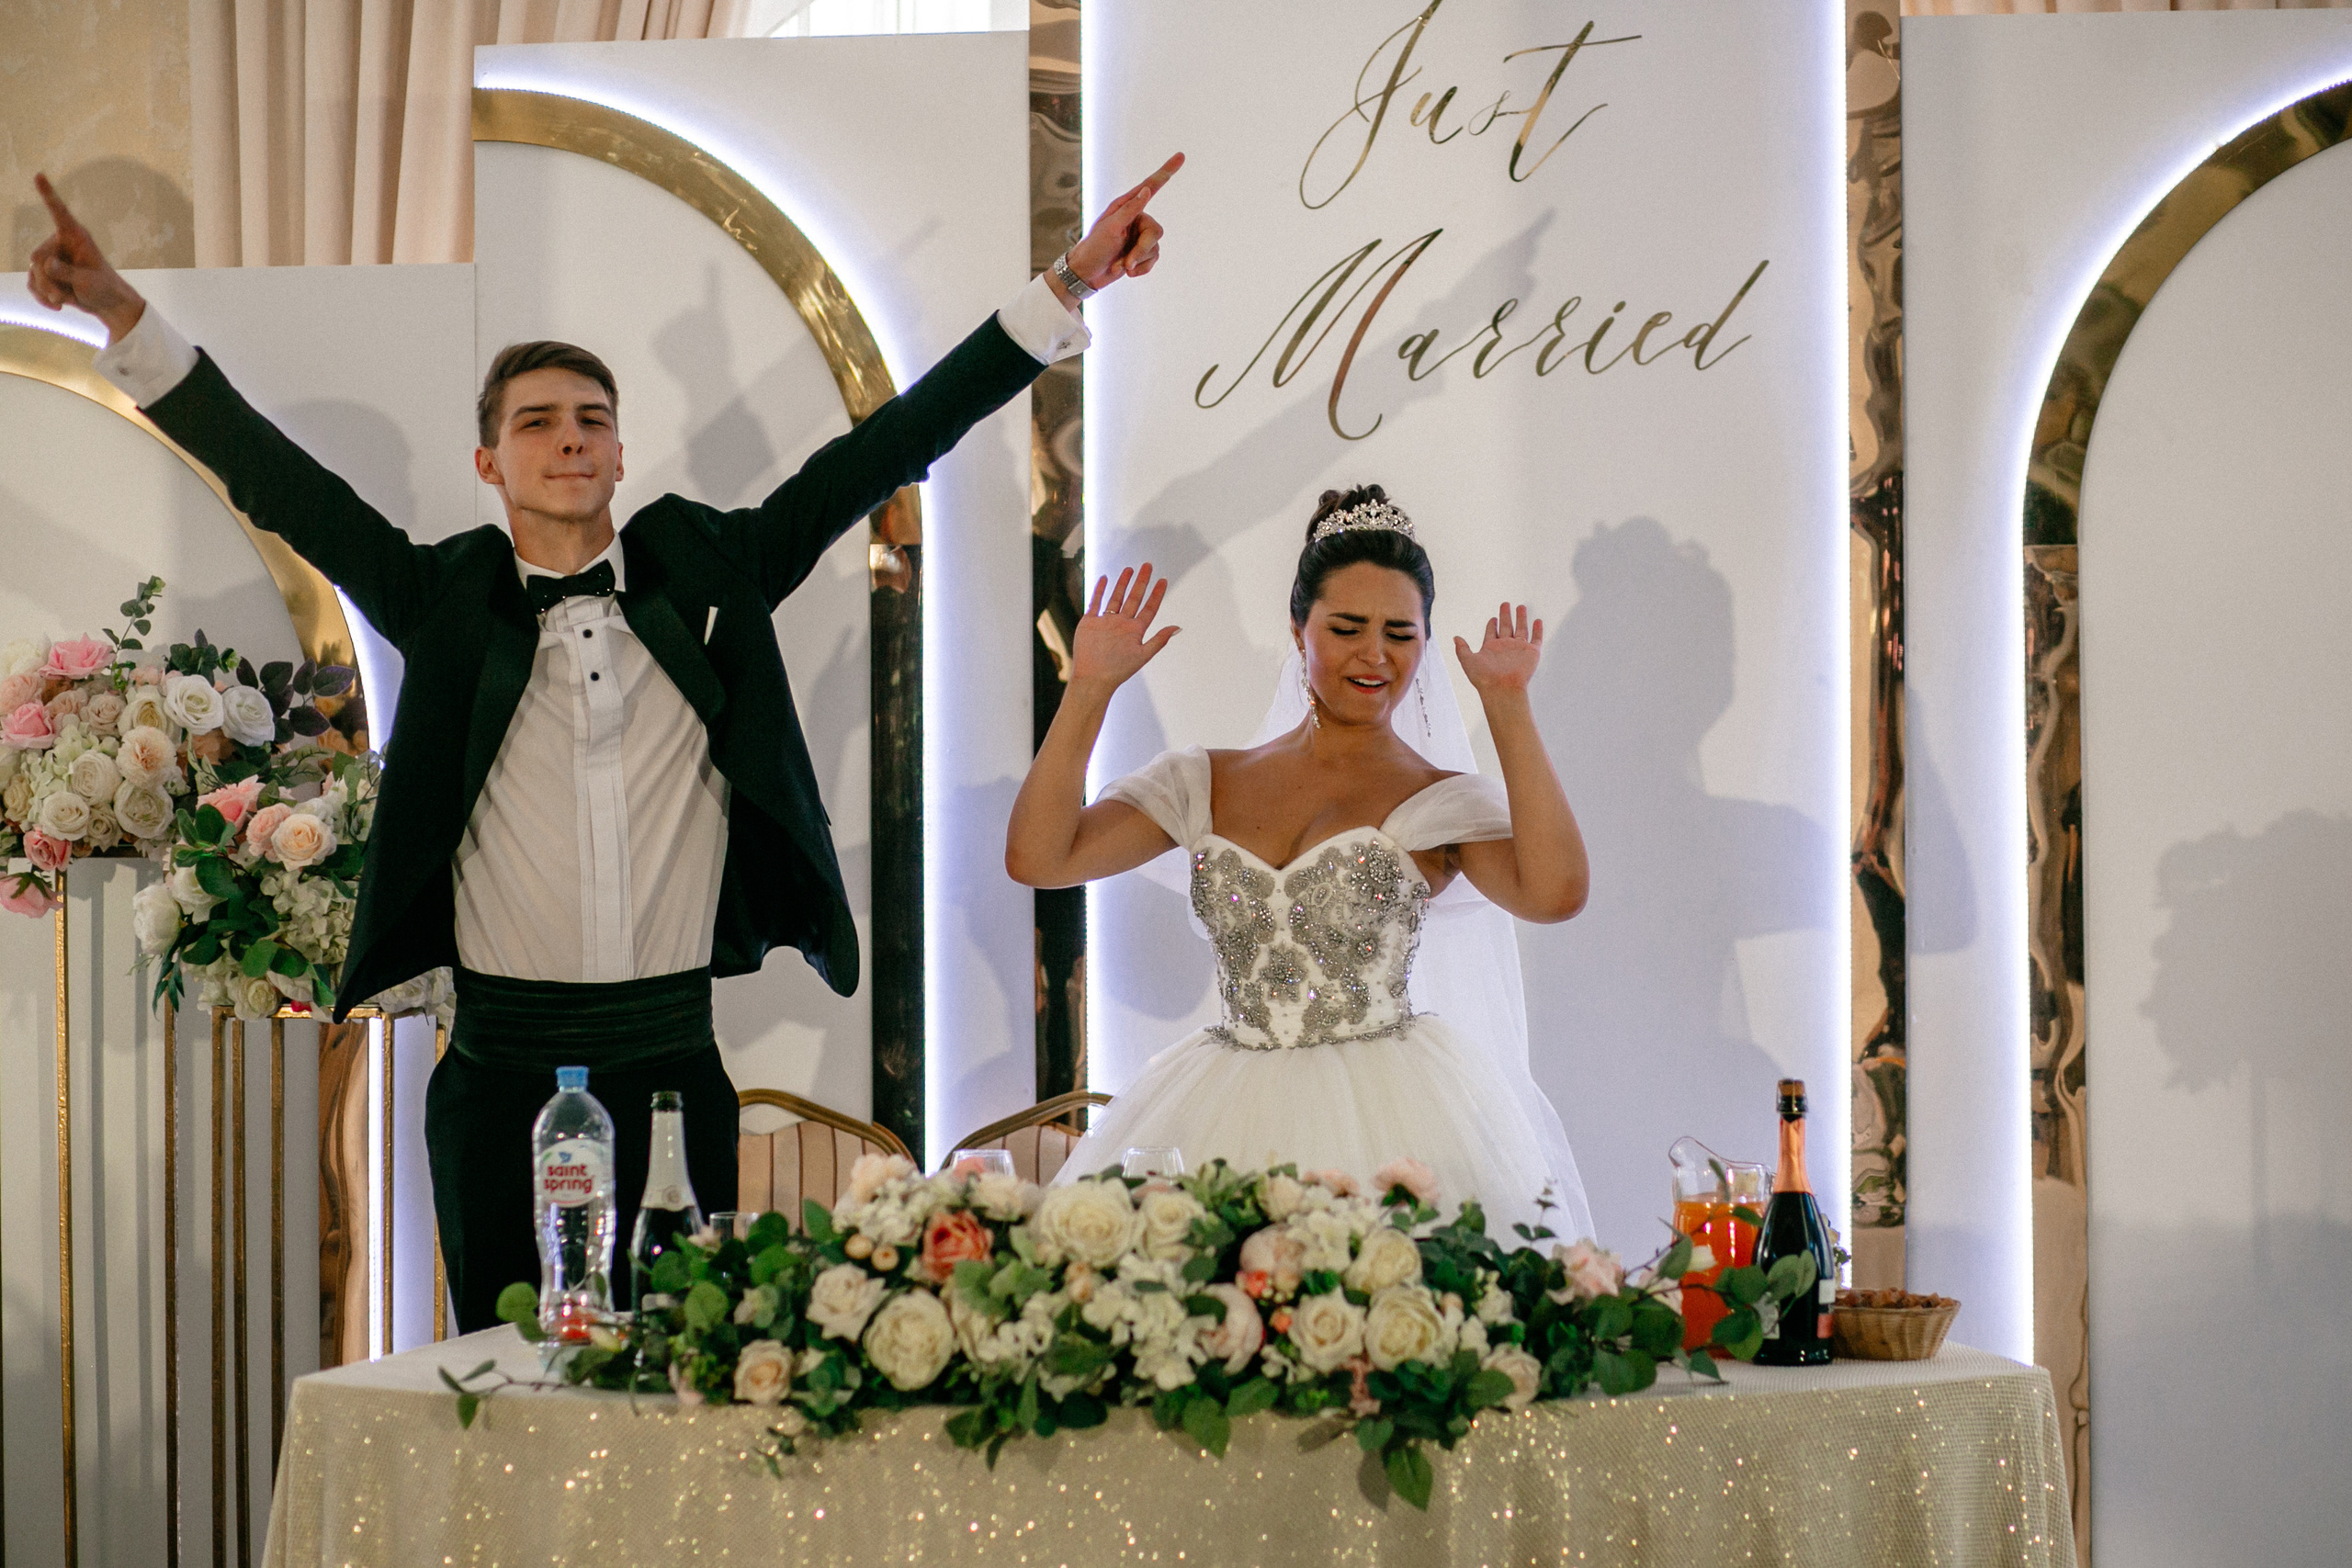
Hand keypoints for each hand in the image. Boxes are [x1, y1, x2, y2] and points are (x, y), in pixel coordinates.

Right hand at [26, 175, 145, 342]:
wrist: (107, 305)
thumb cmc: (104, 288)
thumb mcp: (88, 281)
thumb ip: (66, 272)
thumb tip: (46, 264)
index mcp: (76, 237)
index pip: (59, 213)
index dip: (48, 194)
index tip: (39, 175)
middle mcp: (61, 243)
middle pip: (38, 257)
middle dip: (48, 279)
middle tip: (64, 293)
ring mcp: (52, 258)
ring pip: (33, 273)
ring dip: (46, 290)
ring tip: (65, 299)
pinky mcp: (47, 273)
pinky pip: (32, 283)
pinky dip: (41, 296)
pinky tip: (57, 305)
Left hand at [1064, 153, 1183, 292]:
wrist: (1087, 274)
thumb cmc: (1094, 247)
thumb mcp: (1111, 227)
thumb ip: (1131, 209)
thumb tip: (1147, 189)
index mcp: (1126, 207)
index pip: (1151, 187)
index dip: (1166, 172)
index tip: (1180, 156)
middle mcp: (1136, 219)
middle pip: (1156, 232)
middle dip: (1142, 250)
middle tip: (1128, 262)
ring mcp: (1139, 237)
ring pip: (1155, 248)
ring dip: (1138, 261)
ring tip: (1121, 266)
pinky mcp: (1141, 254)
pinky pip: (1153, 260)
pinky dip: (1141, 269)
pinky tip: (1126, 271)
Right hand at [1072, 564, 1178, 692]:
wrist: (1093, 678)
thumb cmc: (1118, 670)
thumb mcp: (1143, 655)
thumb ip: (1159, 640)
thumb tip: (1178, 627)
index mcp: (1135, 631)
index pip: (1149, 608)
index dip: (1156, 594)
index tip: (1163, 580)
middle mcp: (1122, 624)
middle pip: (1134, 598)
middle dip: (1141, 582)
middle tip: (1148, 565)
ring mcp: (1106, 622)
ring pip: (1116, 598)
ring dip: (1123, 583)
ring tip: (1129, 569)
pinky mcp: (1090, 623)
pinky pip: (1096, 602)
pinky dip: (1100, 590)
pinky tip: (1105, 579)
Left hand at [1454, 602, 1543, 696]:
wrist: (1502, 688)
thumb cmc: (1485, 678)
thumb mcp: (1468, 660)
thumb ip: (1462, 649)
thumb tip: (1455, 638)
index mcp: (1491, 648)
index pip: (1492, 633)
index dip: (1491, 625)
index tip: (1492, 618)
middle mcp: (1505, 647)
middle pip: (1506, 627)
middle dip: (1505, 615)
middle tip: (1505, 604)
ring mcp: (1519, 649)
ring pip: (1521, 629)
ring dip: (1521, 618)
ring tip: (1521, 607)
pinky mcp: (1532, 653)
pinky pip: (1536, 639)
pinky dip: (1537, 630)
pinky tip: (1537, 621)